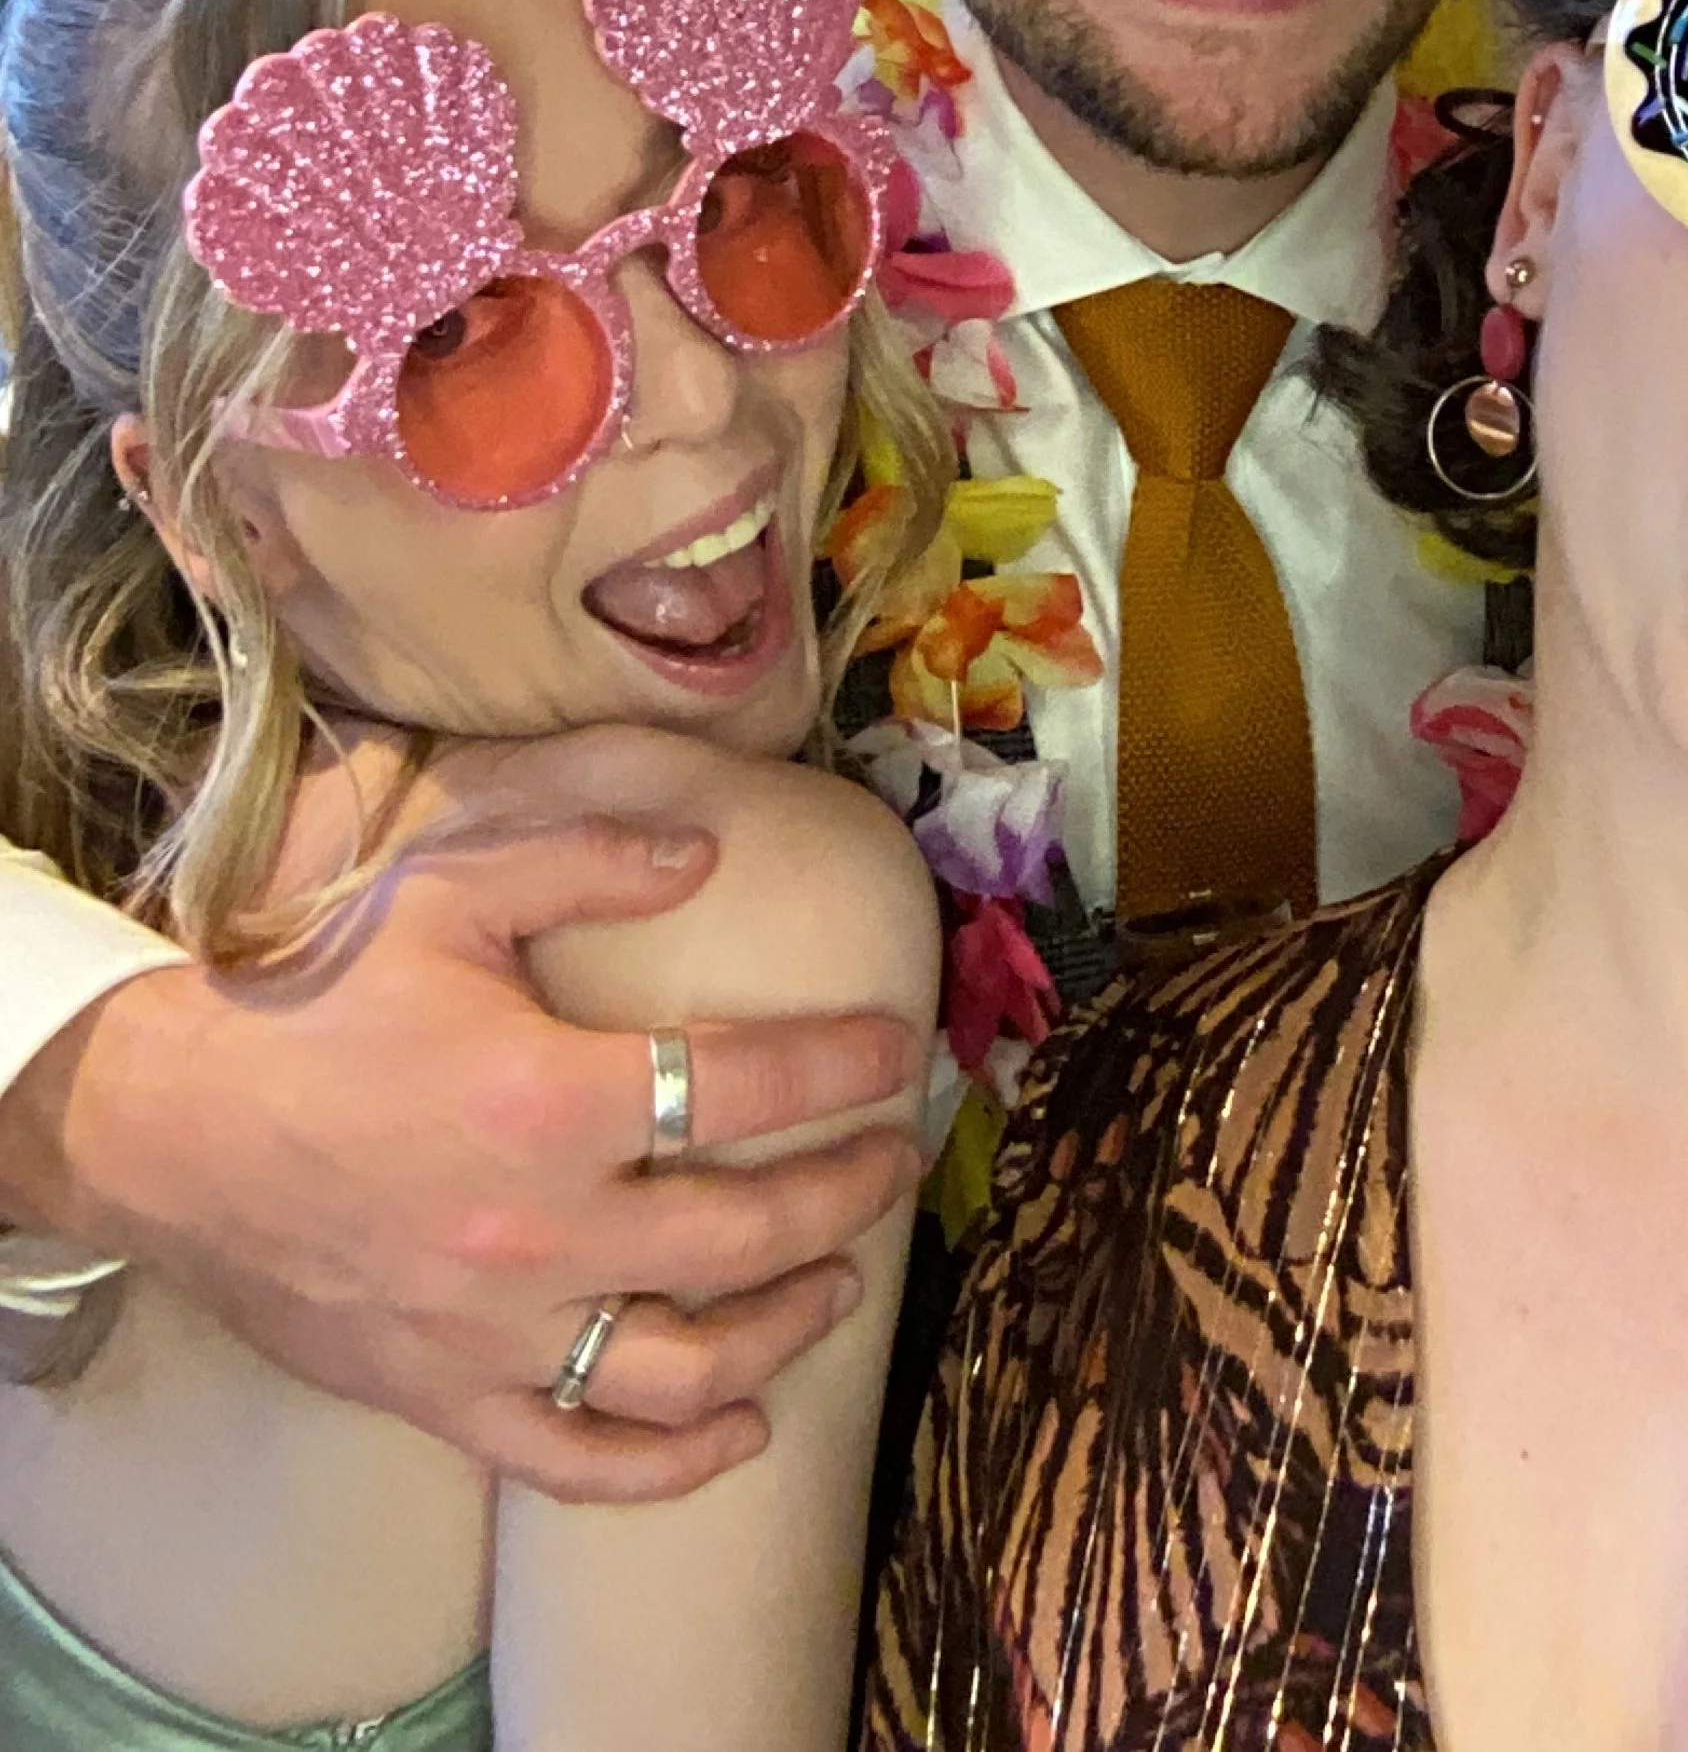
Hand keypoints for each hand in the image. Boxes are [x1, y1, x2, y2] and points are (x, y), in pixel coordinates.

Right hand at [0, 816, 921, 1502]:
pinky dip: (671, 1465)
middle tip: (893, 1160)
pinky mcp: (445, 1397)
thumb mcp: (445, 889)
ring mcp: (492, 1331)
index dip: (838, 1064)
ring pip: (684, 1367)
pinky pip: (581, 1460)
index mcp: (543, 1096)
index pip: (742, 1086)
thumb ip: (585, 859)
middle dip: (843, 1194)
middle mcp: (534, 1230)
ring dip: (784, 1329)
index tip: (897, 1052)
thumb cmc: (310, 1002)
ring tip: (838, 1281)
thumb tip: (706, 850)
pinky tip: (736, 1433)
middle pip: (742, 1234)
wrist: (162, 1128)